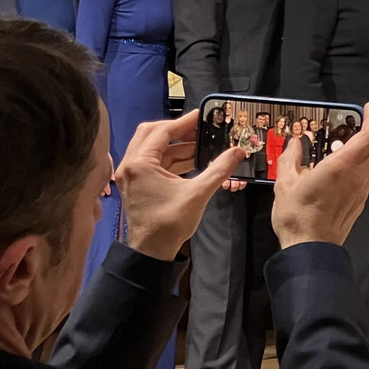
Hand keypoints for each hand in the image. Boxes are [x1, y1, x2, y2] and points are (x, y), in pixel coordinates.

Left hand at [116, 111, 245, 261]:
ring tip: (201, 144)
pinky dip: (171, 158)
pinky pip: (153, 162)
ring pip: (152, 148)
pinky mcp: (135, 183)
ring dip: (176, 145)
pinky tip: (191, 161)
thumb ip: (219, 169)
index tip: (202, 116)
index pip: (162, 131)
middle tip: (199, 127)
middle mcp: (130, 165)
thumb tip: (238, 151)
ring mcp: (131, 174)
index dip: (184, 122)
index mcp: (140, 163)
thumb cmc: (169, 224)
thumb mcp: (198, 193)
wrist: (151, 252)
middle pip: (152, 134)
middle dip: (177, 130)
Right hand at [271, 100, 368, 247]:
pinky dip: (368, 160)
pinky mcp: (361, 200)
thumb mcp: (284, 183)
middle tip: (365, 120)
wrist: (310, 249)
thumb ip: (290, 158)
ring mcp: (362, 189)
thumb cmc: (296, 216)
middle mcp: (358, 176)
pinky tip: (349, 163)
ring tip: (355, 140)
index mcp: (341, 167)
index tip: (367, 108)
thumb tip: (294, 143)